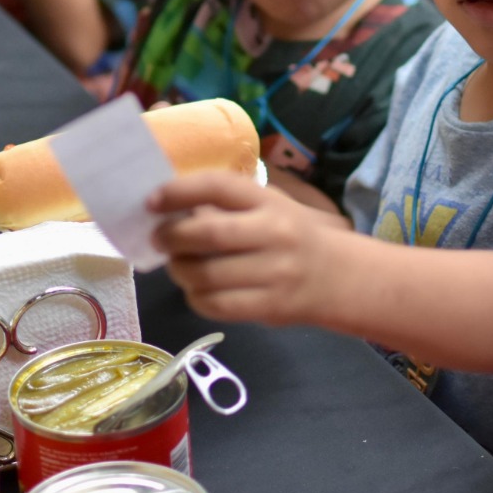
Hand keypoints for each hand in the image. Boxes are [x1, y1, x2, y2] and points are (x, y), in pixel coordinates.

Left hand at [147, 172, 351, 324]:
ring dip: (179, 271)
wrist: (341, 277)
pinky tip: (197, 291)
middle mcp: (273, 232)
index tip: (151, 201)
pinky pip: (217, 305)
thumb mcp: (269, 208)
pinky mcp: (270, 306)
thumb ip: (228, 206)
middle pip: (207, 234)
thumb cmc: (293, 236)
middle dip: (170, 237)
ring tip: (178, 266)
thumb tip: (169, 209)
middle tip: (158, 239)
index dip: (178, 191)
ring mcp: (274, 272)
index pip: (218, 186)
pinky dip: (196, 298)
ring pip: (206, 274)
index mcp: (268, 201)